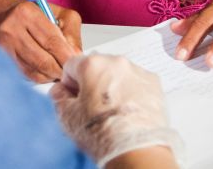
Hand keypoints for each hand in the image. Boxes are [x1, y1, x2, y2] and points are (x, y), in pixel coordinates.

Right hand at [0, 0, 81, 82]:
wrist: (2, 13)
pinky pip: (25, 75)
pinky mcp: (0, 59)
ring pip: (34, 71)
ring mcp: (3, 46)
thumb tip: (75, 55)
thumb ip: (70, 32)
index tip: (75, 63)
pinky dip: (39, 77)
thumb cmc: (32, 13)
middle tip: (69, 72)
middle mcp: (11, 29)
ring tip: (58, 72)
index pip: (52, 41)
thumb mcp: (57, 13)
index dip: (66, 56)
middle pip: (42, 60)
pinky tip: (46, 72)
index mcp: (27, 14)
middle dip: (59, 70)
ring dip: (50, 75)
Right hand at [51, 54, 184, 167]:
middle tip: (91, 109)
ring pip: (117, 74)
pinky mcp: (154, 84)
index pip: (71, 66)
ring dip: (112, 88)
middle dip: (91, 84)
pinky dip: (131, 93)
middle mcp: (116, 62)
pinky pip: (136, 83)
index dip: (68, 85)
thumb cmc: (105, 134)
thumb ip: (58, 98)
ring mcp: (137, 72)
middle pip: (96, 67)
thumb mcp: (67, 117)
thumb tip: (60, 93)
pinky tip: (127, 113)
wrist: (136, 150)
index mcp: (93, 64)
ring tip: (112, 114)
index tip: (72, 98)